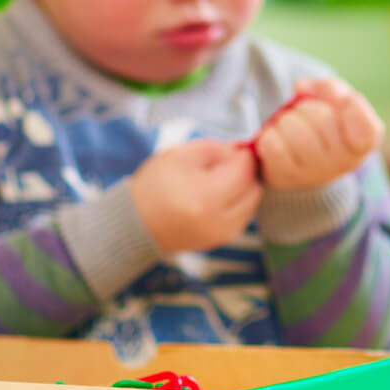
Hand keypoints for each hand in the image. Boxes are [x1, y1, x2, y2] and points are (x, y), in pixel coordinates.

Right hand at [130, 140, 260, 254]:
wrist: (136, 221)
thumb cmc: (156, 185)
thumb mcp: (181, 155)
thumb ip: (216, 148)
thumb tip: (241, 150)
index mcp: (206, 197)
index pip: (245, 170)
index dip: (243, 155)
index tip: (234, 149)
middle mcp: (219, 221)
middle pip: (253, 188)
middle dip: (244, 172)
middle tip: (225, 164)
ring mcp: (221, 234)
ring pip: (252, 203)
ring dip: (243, 188)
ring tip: (219, 181)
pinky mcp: (220, 241)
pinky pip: (243, 217)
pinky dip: (238, 203)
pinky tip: (218, 196)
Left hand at [254, 79, 383, 191]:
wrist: (304, 161)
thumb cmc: (327, 125)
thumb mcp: (338, 102)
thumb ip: (330, 88)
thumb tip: (302, 88)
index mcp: (364, 142)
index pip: (364, 128)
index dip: (351, 106)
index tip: (345, 100)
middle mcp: (342, 163)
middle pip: (321, 118)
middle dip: (308, 107)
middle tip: (308, 115)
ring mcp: (314, 174)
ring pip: (293, 129)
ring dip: (287, 120)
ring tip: (292, 127)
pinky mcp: (285, 177)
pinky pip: (271, 144)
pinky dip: (271, 134)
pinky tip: (280, 140)